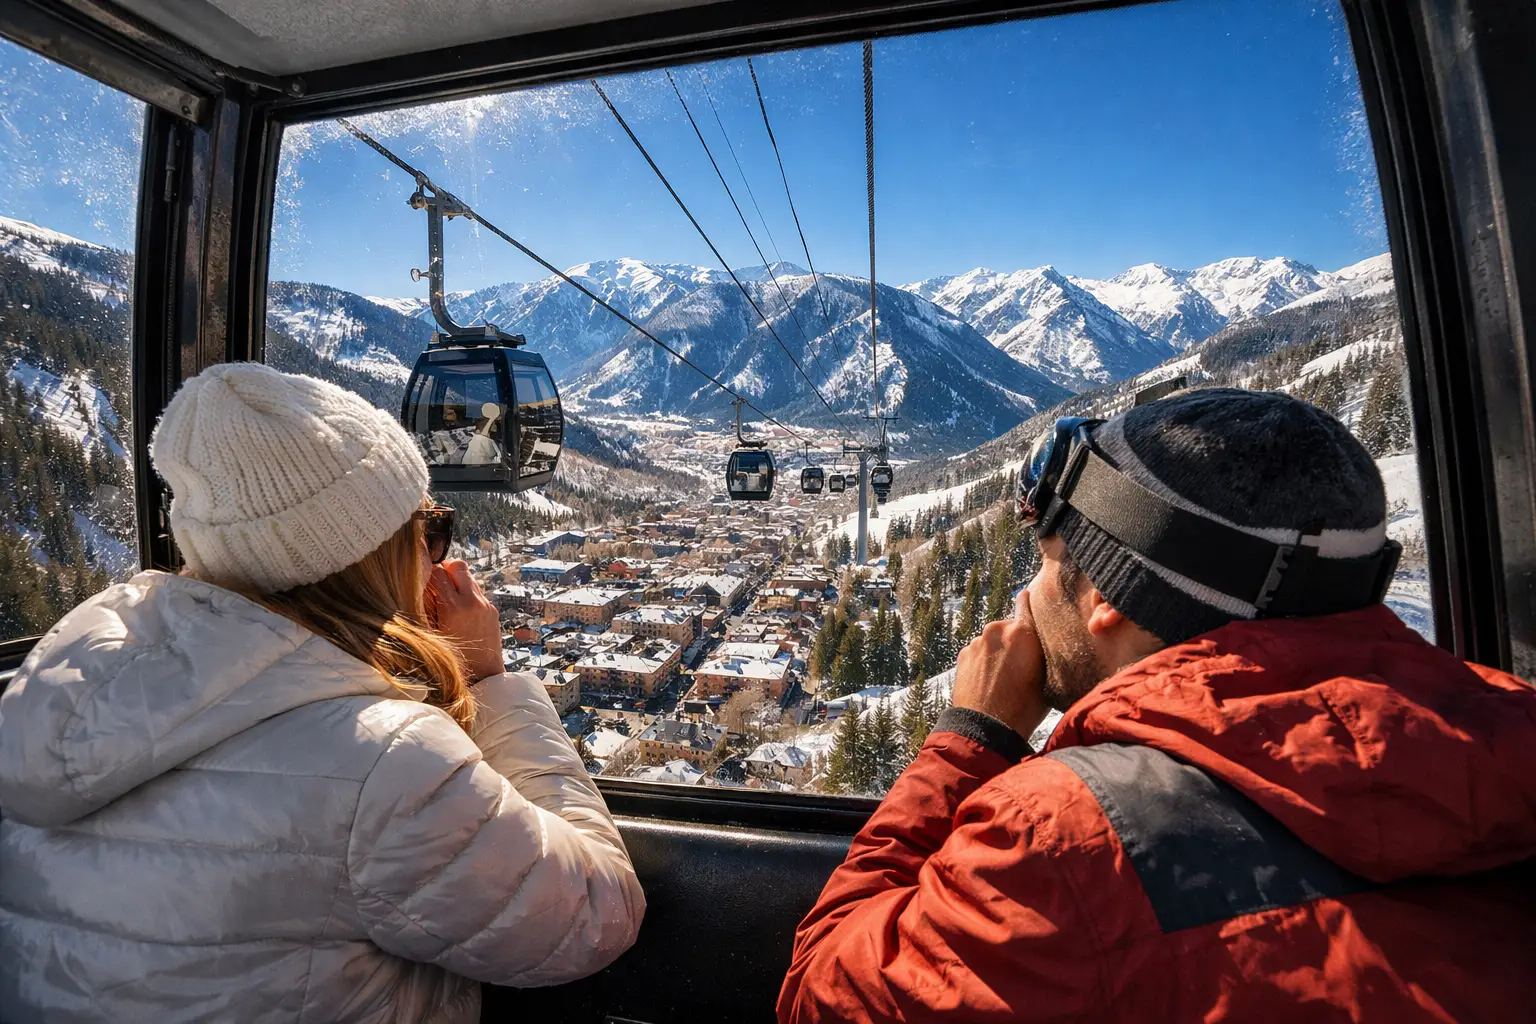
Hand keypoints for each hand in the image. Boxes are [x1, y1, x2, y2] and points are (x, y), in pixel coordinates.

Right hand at [427, 560, 504, 681]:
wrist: (482, 678)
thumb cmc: (451, 661)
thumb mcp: (430, 636)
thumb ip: (425, 609)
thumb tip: (419, 587)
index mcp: (454, 609)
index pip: (439, 572)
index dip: (428, 573)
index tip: (422, 581)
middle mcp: (473, 603)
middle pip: (459, 566)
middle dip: (446, 569)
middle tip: (437, 581)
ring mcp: (485, 606)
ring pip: (470, 577)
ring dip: (457, 581)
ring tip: (447, 598)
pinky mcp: (493, 611)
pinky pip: (478, 592)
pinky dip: (467, 594)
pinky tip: (459, 610)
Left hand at [951, 588, 1049, 738]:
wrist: (986, 728)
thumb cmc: (1024, 707)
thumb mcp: (1047, 679)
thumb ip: (1044, 653)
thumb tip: (1043, 645)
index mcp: (1022, 632)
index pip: (1025, 603)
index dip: (1027, 600)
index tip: (1026, 595)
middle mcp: (997, 630)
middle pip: (1009, 627)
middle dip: (1015, 640)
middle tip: (1022, 664)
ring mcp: (977, 642)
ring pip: (993, 641)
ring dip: (998, 652)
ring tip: (1004, 678)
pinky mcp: (963, 654)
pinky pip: (979, 652)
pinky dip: (984, 661)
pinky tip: (989, 681)